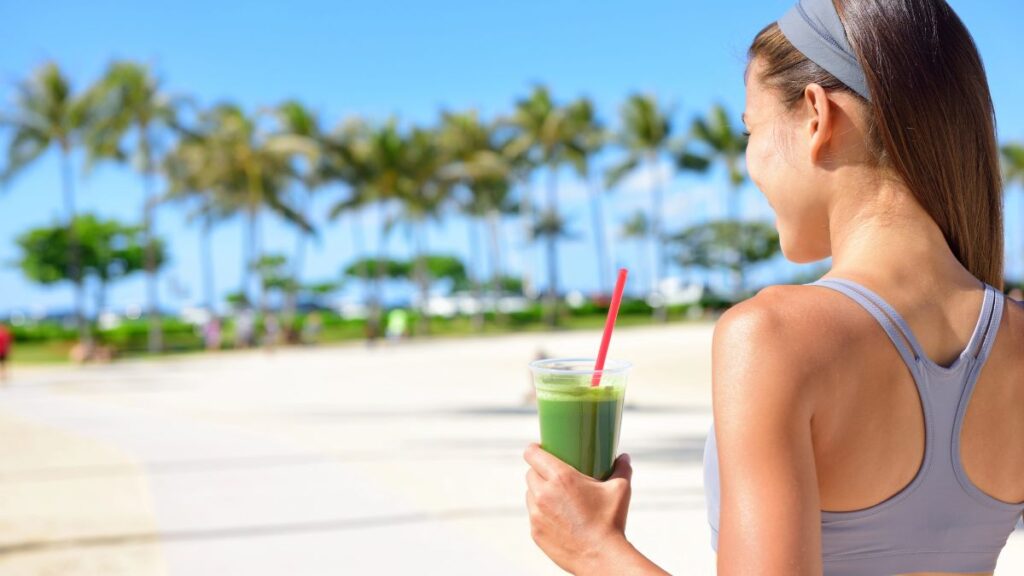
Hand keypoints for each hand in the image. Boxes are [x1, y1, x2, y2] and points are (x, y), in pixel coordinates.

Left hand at [523, 443, 632, 573]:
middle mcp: (544, 493)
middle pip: (530, 473)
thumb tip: (623, 457)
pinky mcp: (535, 531)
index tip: (540, 449)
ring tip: (555, 496)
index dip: (534, 449)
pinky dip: (541, 512)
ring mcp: (537, 514)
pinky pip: (533, 515)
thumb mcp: (620, 490)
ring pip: (530, 494)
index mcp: (561, 477)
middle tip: (554, 475)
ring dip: (539, 492)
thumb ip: (621, 469)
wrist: (602, 557)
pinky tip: (556, 515)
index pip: (532, 454)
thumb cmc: (610, 522)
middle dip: (539, 471)